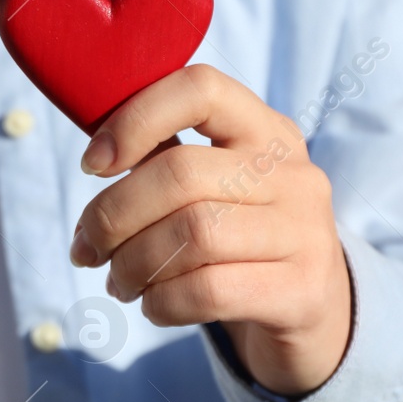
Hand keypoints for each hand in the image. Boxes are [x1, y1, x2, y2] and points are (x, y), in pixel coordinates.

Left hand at [67, 65, 351, 396]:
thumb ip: (164, 161)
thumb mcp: (216, 187)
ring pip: (193, 235)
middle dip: (112, 216)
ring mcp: (305, 231)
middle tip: (86, 249)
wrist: (316, 312)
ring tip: (118, 282)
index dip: (134, 120)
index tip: (93, 165)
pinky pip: (209, 290)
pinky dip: (162, 301)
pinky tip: (153, 305)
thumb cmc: (241, 241)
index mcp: (266, 130)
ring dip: (132, 264)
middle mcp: (294, 173)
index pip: (200, 89)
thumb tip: (94, 163)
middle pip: (181, 174)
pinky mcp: (303, 291)